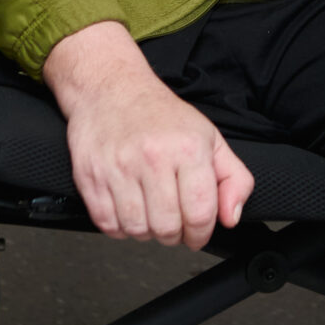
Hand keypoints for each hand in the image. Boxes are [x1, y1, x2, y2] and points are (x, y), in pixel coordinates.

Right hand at [43, 21, 254, 249]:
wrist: (111, 89)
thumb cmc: (161, 116)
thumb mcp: (210, 139)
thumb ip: (234, 179)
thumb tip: (231, 216)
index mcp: (187, 149)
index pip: (200, 214)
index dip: (201, 234)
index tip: (198, 234)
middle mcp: (153, 157)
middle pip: (167, 227)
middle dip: (175, 235)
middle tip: (174, 223)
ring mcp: (118, 168)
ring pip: (137, 229)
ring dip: (147, 232)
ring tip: (151, 213)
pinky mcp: (90, 176)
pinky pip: (107, 224)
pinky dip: (120, 227)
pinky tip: (128, 210)